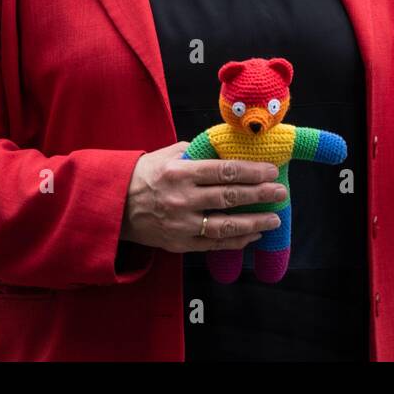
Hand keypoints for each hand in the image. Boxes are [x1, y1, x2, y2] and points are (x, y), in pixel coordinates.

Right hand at [121, 142, 286, 252]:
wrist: (113, 205)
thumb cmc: (144, 175)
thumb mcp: (168, 155)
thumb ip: (198, 152)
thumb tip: (228, 149)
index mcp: (181, 172)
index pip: (224, 171)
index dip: (252, 172)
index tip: (271, 171)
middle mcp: (182, 198)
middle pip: (230, 197)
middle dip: (260, 195)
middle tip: (281, 193)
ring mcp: (181, 224)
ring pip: (225, 225)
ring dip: (254, 223)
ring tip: (274, 219)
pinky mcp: (179, 243)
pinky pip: (213, 244)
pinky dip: (235, 241)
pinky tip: (253, 235)